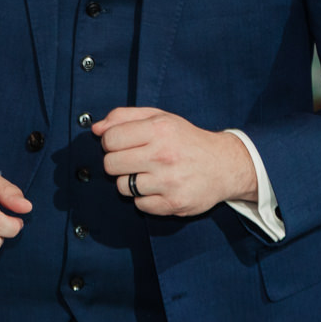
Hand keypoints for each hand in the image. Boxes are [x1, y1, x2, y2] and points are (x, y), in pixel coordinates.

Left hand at [92, 107, 255, 216]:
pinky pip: (139, 204)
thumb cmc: (186, 140)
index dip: (111, 143)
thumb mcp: (160, 118)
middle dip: (117, 163)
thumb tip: (96, 129)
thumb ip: (124, 117)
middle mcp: (164, 155)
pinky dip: (144, 198)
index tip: (122, 144)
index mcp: (159, 129)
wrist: (224, 165)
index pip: (110, 139)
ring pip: (121, 187)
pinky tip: (158, 188)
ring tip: (147, 174)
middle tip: (133, 160)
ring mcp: (169, 181)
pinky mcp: (173, 204)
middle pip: (110, 164)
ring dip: (129, 182)